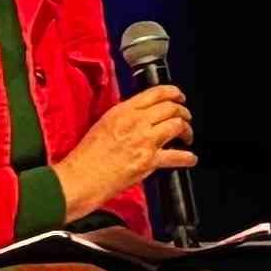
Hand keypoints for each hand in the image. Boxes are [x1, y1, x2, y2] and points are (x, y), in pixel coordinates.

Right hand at [52, 84, 192, 216]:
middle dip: (183, 112)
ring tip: (186, 137)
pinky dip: (188, 157)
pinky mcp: (148, 161)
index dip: (174, 93)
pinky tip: (190, 159)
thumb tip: (142, 115)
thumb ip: (125, 116)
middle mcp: (136, 122)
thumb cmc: (86, 156)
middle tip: (185, 118)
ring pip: (177, 126)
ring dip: (187, 131)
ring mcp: (144, 141)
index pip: (156, 93)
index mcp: (123, 111)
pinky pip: (177, 156)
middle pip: (171, 108)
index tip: (179, 97)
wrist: (80, 178)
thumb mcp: (103, 124)